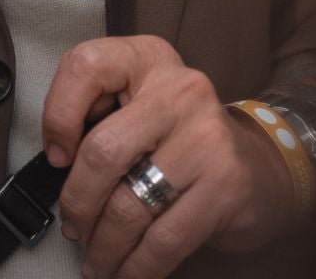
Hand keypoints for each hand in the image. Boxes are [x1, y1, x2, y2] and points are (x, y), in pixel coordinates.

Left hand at [44, 36, 294, 277]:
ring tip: (96, 261)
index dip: (59, 114)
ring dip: (104, 246)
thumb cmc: (180, 139)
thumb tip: (57, 160)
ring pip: (129, 204)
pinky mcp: (225, 184)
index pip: (87, 65)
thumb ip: (102, 115)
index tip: (56, 156)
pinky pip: (163, 240)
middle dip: (78, 203)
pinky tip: (125, 275)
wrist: (258, 169)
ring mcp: (206, 136)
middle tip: (73, 228)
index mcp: (149, 58)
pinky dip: (136, 268)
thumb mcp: (141, 105)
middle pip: (103, 150)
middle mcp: (180, 88)